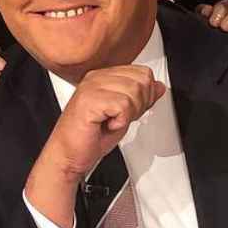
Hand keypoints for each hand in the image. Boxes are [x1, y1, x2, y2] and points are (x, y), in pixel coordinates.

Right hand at [25, 65, 166, 227]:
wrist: (69, 156)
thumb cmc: (90, 137)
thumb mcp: (124, 115)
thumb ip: (140, 98)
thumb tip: (158, 87)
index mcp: (104, 76)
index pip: (142, 72)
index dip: (145, 95)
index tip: (130, 111)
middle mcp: (96, 78)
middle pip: (141, 80)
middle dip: (139, 105)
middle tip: (120, 118)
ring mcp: (91, 87)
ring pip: (134, 91)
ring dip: (128, 114)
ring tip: (112, 121)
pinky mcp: (89, 100)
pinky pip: (123, 105)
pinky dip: (120, 121)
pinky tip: (107, 124)